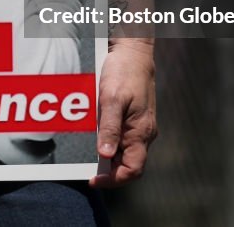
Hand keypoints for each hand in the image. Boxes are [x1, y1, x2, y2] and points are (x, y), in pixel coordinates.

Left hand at [90, 40, 156, 186]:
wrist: (134, 53)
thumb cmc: (124, 72)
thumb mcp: (111, 98)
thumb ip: (109, 127)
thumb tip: (105, 154)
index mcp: (141, 131)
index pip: (133, 170)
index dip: (113, 180)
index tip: (93, 180)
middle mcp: (144, 133)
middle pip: (129, 165)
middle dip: (110, 173)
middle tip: (89, 171)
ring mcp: (140, 127)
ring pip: (127, 153)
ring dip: (109, 159)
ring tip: (90, 157)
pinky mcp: (134, 119)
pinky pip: (124, 140)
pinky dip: (111, 144)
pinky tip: (98, 138)